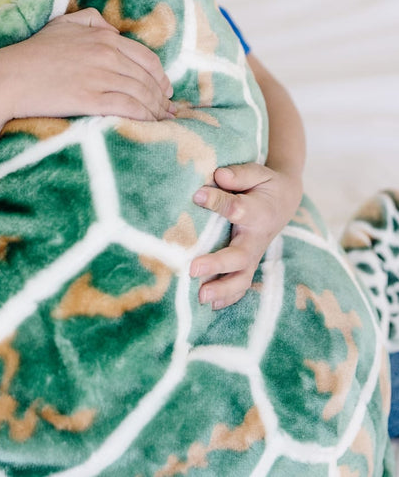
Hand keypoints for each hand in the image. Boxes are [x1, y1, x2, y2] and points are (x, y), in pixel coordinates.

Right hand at [0, 8, 174, 121]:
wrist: (8, 77)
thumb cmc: (32, 53)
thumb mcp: (62, 24)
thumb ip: (91, 19)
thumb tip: (113, 29)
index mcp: (103, 36)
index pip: (146, 58)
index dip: (161, 77)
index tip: (165, 90)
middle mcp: (107, 54)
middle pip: (148, 79)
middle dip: (162, 98)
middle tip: (169, 111)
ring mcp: (100, 76)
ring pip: (142, 94)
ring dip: (156, 110)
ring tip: (161, 122)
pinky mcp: (91, 99)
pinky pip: (129, 108)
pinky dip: (144, 117)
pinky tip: (149, 125)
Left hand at [188, 162, 302, 309]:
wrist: (285, 200)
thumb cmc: (265, 184)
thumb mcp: (258, 172)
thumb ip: (239, 174)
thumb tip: (217, 176)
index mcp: (259, 211)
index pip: (237, 209)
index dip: (218, 201)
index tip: (198, 195)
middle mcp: (257, 237)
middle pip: (240, 255)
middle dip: (217, 264)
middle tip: (193, 269)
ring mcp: (254, 253)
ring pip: (242, 277)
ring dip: (222, 289)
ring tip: (201, 297)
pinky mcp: (249, 262)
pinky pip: (241, 284)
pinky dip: (229, 297)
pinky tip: (211, 306)